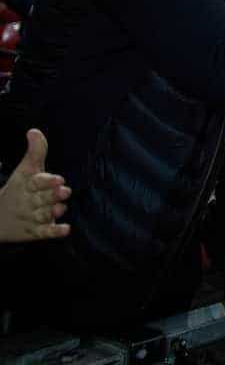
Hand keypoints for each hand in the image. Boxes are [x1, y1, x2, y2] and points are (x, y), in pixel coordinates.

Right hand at [0, 129, 70, 243]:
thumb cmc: (19, 189)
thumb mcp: (26, 169)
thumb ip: (35, 151)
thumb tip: (34, 131)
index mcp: (27, 185)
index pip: (37, 182)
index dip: (47, 181)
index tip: (58, 179)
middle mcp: (30, 201)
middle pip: (43, 198)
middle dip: (53, 195)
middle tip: (64, 191)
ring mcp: (33, 217)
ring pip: (45, 215)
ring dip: (54, 211)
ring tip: (61, 207)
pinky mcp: (37, 231)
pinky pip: (46, 233)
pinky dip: (55, 231)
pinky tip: (65, 229)